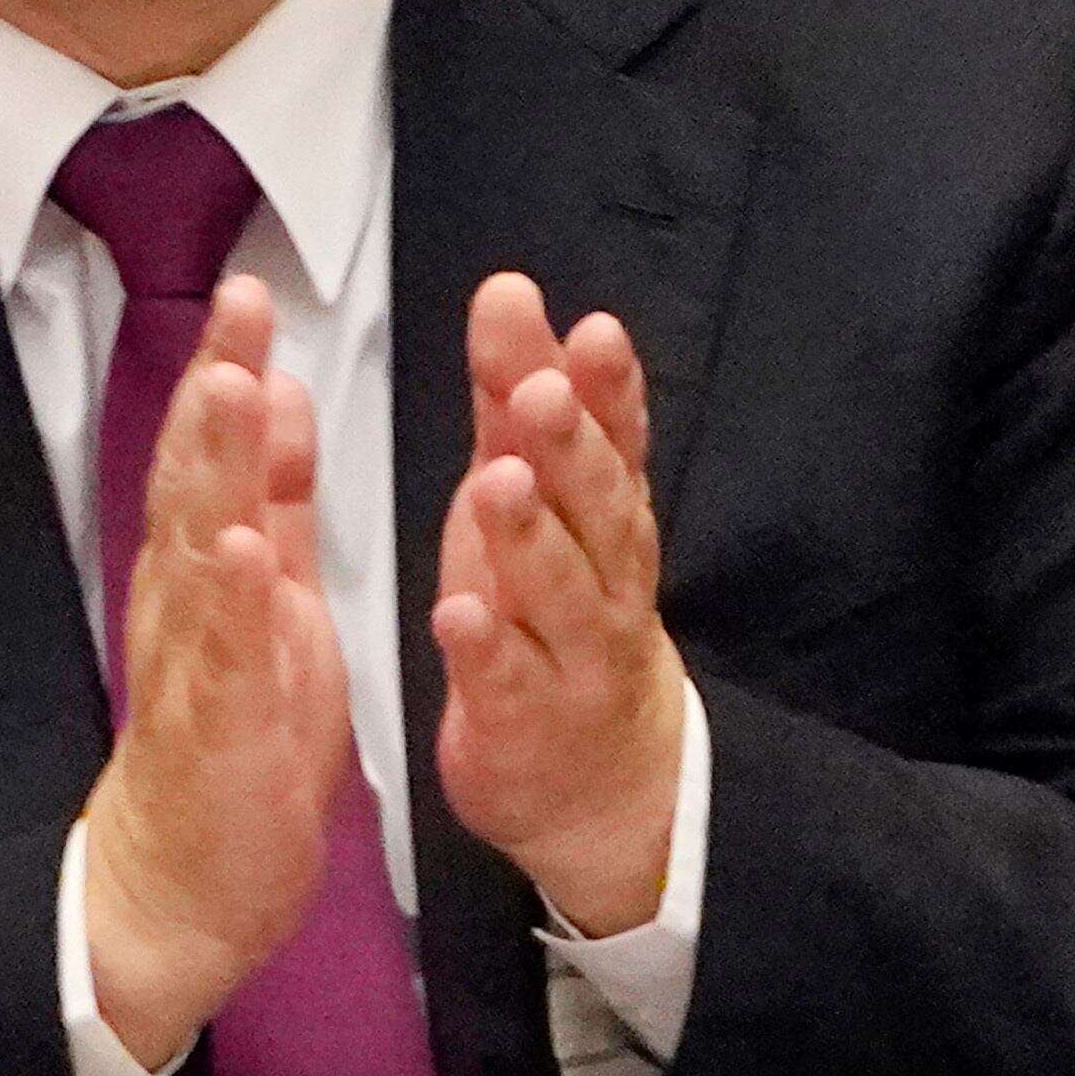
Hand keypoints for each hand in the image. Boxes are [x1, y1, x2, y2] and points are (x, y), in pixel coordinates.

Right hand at [77, 278, 348, 1069]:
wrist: (186, 881)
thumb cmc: (236, 736)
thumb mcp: (267, 595)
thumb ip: (273, 497)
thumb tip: (273, 393)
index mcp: (211, 569)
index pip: (217, 454)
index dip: (231, 369)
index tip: (252, 291)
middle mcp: (189, 602)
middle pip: (196, 480)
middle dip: (217, 390)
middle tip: (237, 304)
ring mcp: (196, 662)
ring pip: (197, 550)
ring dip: (214, 469)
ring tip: (234, 389)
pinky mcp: (216, 727)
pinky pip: (222, 656)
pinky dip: (230, 600)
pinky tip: (242, 547)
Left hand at [430, 272, 685, 937]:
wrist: (603, 783)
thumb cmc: (550, 613)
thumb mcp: (532, 497)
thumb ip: (513, 401)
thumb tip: (510, 292)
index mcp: (602, 519)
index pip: (617, 443)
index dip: (609, 390)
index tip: (592, 332)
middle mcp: (602, 583)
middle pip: (597, 509)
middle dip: (572, 448)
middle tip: (544, 390)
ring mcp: (570, 658)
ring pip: (560, 594)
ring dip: (529, 537)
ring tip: (495, 484)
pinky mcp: (524, 724)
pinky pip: (507, 685)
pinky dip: (486, 650)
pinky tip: (457, 614)